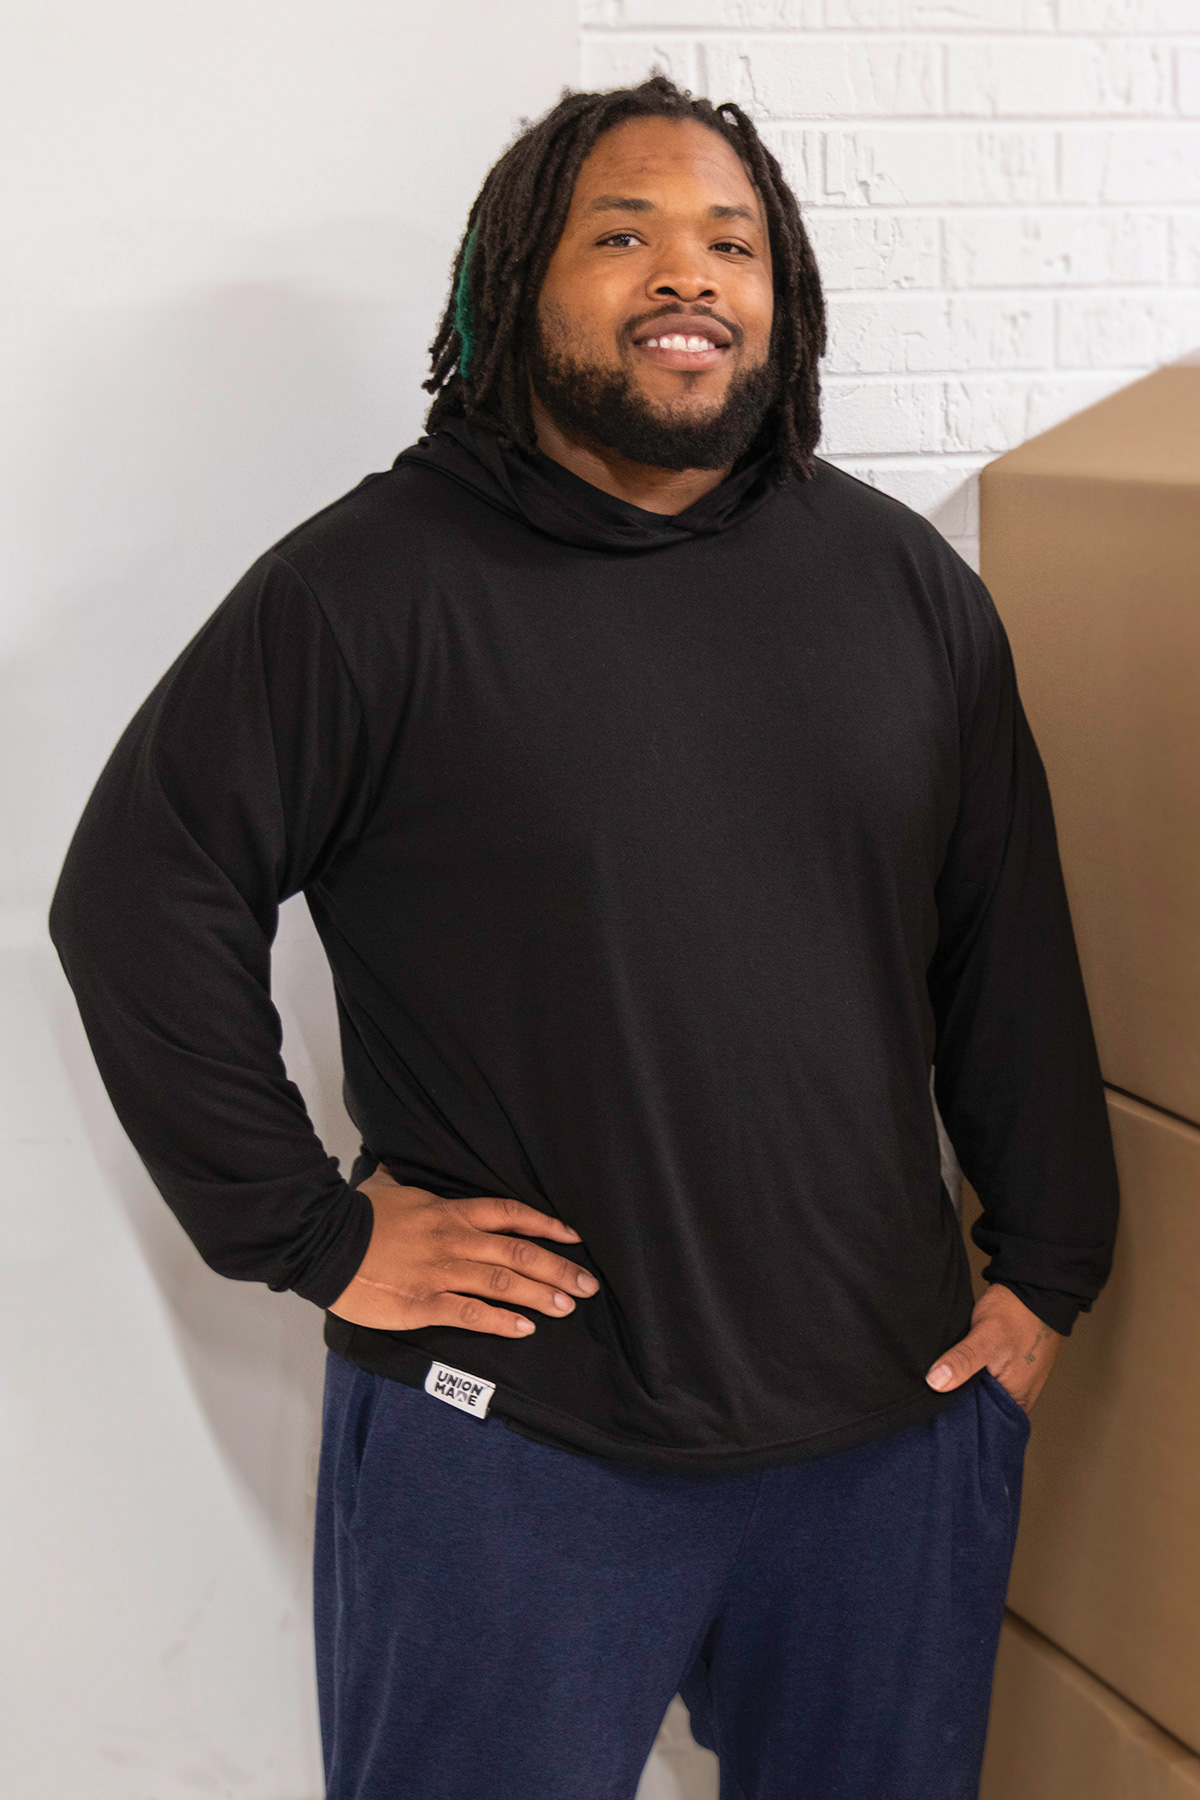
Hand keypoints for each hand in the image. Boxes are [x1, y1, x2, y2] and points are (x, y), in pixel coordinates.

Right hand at [328, 1164, 598, 1336]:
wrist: (323, 1244)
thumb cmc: (356, 1216)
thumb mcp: (386, 1186)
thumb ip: (403, 1177)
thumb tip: (399, 1161)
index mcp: (450, 1213)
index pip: (510, 1214)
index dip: (546, 1226)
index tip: (574, 1237)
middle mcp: (454, 1241)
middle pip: (518, 1253)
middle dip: (558, 1268)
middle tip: (588, 1284)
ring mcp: (441, 1273)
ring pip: (503, 1283)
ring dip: (540, 1295)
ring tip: (568, 1307)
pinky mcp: (424, 1303)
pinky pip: (471, 1313)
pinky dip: (501, 1321)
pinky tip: (525, 1328)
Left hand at [925, 1283, 1061, 1413]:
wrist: (1032, 1288)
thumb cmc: (1017, 1314)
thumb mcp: (987, 1338)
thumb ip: (963, 1361)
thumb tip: (936, 1383)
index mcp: (1017, 1401)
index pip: (984, 1426)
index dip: (959, 1422)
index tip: (933, 1414)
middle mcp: (1015, 1397)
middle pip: (980, 1411)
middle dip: (957, 1405)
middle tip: (929, 1400)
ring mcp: (1010, 1382)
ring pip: (979, 1394)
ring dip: (961, 1388)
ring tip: (935, 1387)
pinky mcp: (1002, 1368)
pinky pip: (981, 1380)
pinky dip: (966, 1376)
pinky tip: (949, 1371)